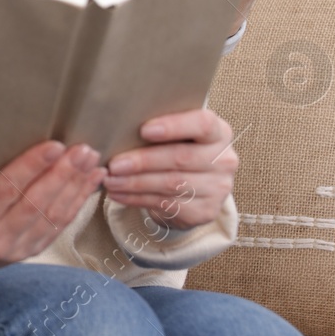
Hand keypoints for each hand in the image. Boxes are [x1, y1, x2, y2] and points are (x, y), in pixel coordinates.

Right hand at [0, 141, 104, 281]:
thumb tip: (6, 132)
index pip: (6, 190)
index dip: (31, 167)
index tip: (53, 147)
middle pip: (36, 203)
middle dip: (63, 174)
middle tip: (81, 150)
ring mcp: (17, 248)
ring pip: (53, 215)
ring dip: (76, 186)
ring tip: (91, 161)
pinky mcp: (33, 251)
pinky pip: (59, 225)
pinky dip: (77, 201)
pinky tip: (90, 182)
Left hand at [103, 108, 236, 228]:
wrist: (193, 187)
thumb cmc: (176, 149)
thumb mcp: (174, 134)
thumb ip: (158, 126)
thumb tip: (119, 125)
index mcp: (218, 132)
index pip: (203, 124)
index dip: (174, 126)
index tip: (144, 130)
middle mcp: (224, 160)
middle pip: (181, 158)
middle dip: (143, 161)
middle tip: (114, 164)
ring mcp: (218, 188)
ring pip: (172, 184)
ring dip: (135, 183)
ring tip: (110, 180)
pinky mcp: (206, 211)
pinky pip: (167, 204)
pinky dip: (137, 199)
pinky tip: (119, 194)